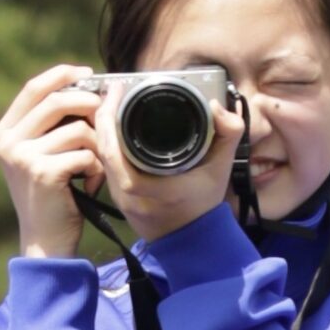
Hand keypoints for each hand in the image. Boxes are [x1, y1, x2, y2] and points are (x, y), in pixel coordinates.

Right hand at [0, 66, 106, 259]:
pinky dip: (96, 170)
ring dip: (97, 147)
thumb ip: (51, 125)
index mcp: (5, 132)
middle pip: (57, 101)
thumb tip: (86, 88)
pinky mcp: (42, 172)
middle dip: (88, 104)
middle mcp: (8, 142)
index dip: (62, 75)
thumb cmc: (53, 197)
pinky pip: (85, 155)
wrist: (45, 241)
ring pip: (77, 130)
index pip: (34, 88)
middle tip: (106, 115)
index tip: (87, 74)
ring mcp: (23, 156)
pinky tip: (91, 186)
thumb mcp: (42, 156)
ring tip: (95, 168)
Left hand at [96, 82, 246, 243]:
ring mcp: (121, 200)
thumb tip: (215, 106)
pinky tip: (110, 127)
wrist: (192, 240)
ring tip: (110, 104)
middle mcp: (131, 196)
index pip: (117, 151)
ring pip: (101, 158)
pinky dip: (106, 145)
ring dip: (102, 129)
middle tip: (113, 91)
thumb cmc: (205, 203)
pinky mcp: (118, 200)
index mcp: (154, 187)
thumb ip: (228, 134)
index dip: (111, 119)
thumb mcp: (221, 167)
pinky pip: (105, 167)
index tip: (118, 90)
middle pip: (104, 150)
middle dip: (104, 117)